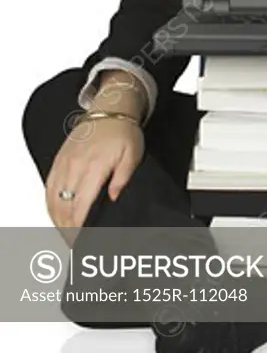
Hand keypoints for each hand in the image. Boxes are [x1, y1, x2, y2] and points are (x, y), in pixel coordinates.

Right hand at [45, 115, 144, 241]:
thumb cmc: (123, 132)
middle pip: (64, 207)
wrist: (109, 109)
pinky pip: (48, 187)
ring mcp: (64, 163)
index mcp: (94, 167)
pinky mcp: (59, 161)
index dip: (79, 227)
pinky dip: (50, 205)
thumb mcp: (133, 155)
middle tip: (76, 243)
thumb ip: (122, 178)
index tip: (82, 240)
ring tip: (66, 235)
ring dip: (57, 220)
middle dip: (68, 229)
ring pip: (53, 199)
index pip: (81, 205)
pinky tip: (55, 215)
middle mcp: (75, 166)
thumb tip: (113, 198)